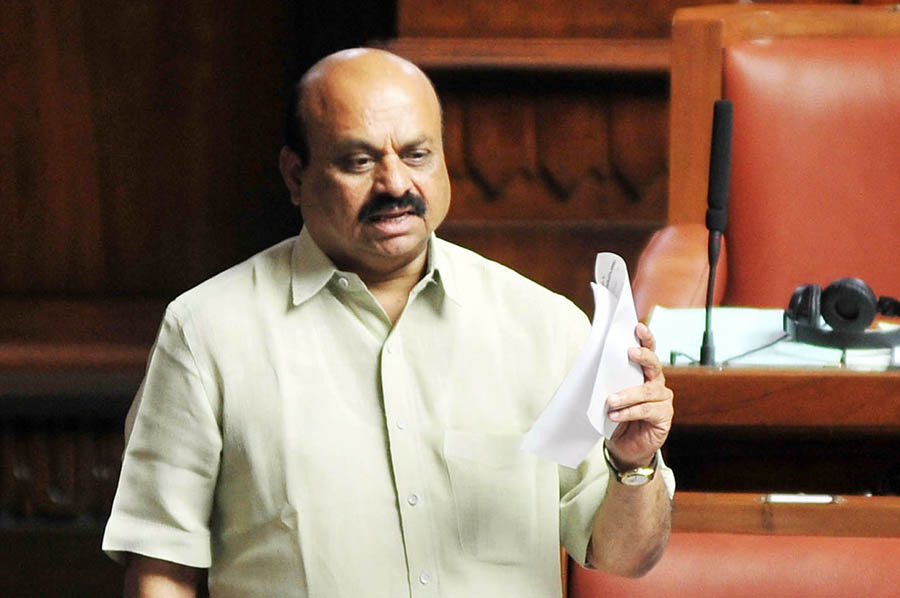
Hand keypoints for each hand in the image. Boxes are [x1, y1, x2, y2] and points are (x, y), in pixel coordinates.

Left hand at [605, 323, 673, 469]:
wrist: (624, 447)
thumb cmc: (616, 416)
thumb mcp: (610, 394)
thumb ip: (609, 380)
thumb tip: (594, 366)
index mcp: (644, 373)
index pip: (649, 350)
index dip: (646, 338)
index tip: (637, 326)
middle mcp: (656, 382)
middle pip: (654, 365)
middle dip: (643, 356)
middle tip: (630, 352)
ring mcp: (663, 400)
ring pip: (648, 390)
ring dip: (627, 394)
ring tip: (610, 401)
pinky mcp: (664, 416)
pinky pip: (647, 410)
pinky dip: (630, 412)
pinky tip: (615, 415)